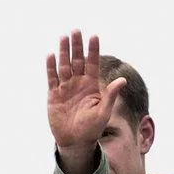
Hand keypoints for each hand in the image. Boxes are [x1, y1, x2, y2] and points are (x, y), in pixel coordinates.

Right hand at [46, 30, 124, 173]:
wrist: (76, 142)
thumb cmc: (92, 129)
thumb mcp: (103, 112)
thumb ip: (111, 95)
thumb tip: (123, 80)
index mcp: (91, 87)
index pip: (92, 64)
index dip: (93, 51)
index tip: (94, 36)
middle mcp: (78, 84)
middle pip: (77, 61)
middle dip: (77, 46)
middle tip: (76, 31)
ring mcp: (65, 88)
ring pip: (64, 65)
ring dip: (64, 52)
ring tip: (64, 37)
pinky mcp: (54, 94)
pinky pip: (52, 78)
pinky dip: (51, 67)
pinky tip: (51, 55)